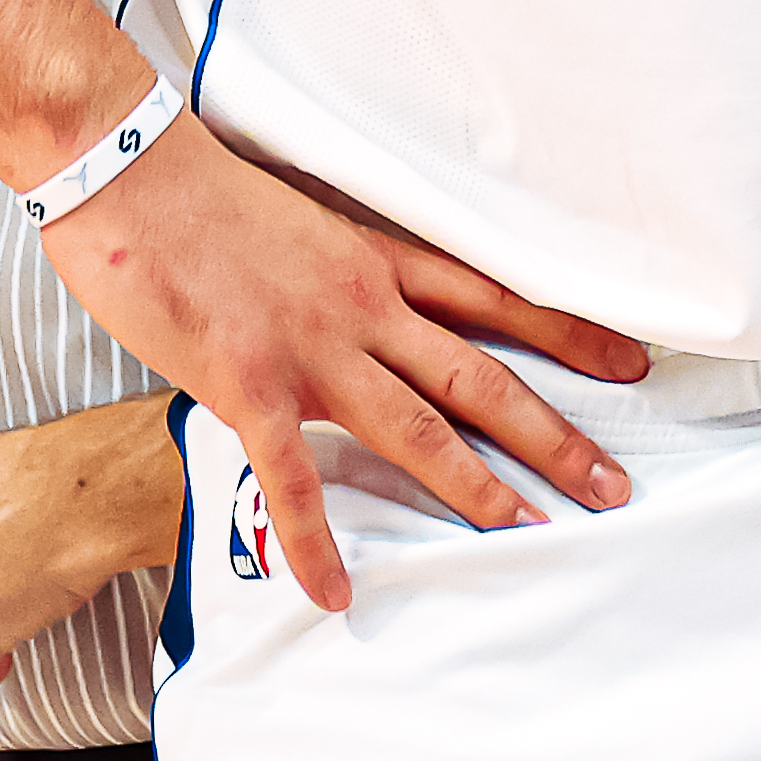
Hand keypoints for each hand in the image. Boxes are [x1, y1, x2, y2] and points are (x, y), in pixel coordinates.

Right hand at [33, 114, 646, 613]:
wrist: (128, 168)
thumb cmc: (201, 190)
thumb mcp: (302, 223)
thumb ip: (341, 276)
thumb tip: (359, 317)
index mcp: (379, 260)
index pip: (498, 300)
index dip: (570, 336)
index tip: (632, 364)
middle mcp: (365, 305)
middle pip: (481, 377)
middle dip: (555, 435)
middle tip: (614, 485)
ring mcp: (312, 347)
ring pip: (418, 428)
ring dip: (478, 487)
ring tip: (531, 531)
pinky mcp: (249, 383)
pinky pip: (295, 480)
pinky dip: (318, 543)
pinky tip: (339, 592)